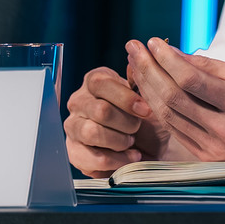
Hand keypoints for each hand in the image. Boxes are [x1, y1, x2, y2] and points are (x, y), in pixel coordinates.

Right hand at [64, 64, 178, 177]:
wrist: (151, 147)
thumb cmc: (148, 119)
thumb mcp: (151, 97)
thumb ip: (143, 79)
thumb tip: (136, 63)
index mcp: (95, 81)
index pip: (101, 84)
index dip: (126, 99)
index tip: (146, 111)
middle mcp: (79, 101)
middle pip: (99, 110)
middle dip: (127, 123)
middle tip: (138, 128)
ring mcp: (73, 126)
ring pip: (92, 133)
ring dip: (120, 141)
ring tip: (132, 142)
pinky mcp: (73, 151)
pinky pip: (90, 157)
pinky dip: (115, 159)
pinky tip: (129, 157)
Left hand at [125, 39, 224, 173]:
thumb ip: (211, 67)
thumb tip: (176, 54)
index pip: (191, 79)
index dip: (167, 59)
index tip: (153, 43)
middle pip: (173, 98)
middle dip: (149, 71)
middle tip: (134, 50)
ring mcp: (214, 148)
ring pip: (168, 116)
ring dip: (148, 89)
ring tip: (136, 66)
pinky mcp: (207, 157)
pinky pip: (176, 129)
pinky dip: (160, 108)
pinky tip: (150, 91)